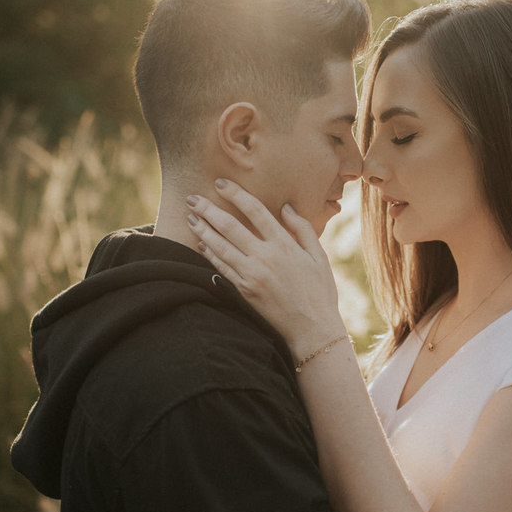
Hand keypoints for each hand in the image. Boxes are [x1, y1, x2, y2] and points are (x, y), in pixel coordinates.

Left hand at [186, 179, 347, 356]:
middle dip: (208, 209)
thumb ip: (302, 229)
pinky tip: (201, 243)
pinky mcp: (244, 291)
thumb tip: (285, 207)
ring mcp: (252, 275)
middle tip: (192, 197)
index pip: (255, 211)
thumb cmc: (320, 291)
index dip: (236, 194)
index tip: (221, 183)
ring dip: (203, 230)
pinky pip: (221, 268)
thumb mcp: (319, 256)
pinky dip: (209, 254)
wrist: (312, 328)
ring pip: (220, 246)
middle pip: (230, 226)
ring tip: (190, 217)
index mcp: (284, 245)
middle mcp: (265, 257)